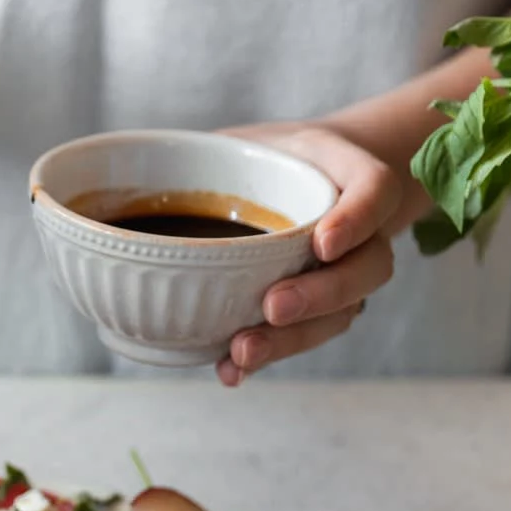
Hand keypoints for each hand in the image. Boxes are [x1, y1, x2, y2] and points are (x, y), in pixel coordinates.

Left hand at [215, 123, 400, 385]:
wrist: (307, 179)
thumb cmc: (274, 158)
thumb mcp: (250, 138)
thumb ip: (213, 151)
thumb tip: (135, 173)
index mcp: (351, 175)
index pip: (374, 191)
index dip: (356, 219)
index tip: (323, 243)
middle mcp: (362, 231)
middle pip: (366, 267)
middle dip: (320, 294)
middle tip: (273, 306)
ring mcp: (347, 274)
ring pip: (342, 313)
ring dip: (293, 339)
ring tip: (242, 352)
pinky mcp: (321, 309)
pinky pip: (307, 336)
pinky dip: (269, 357)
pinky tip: (230, 372)